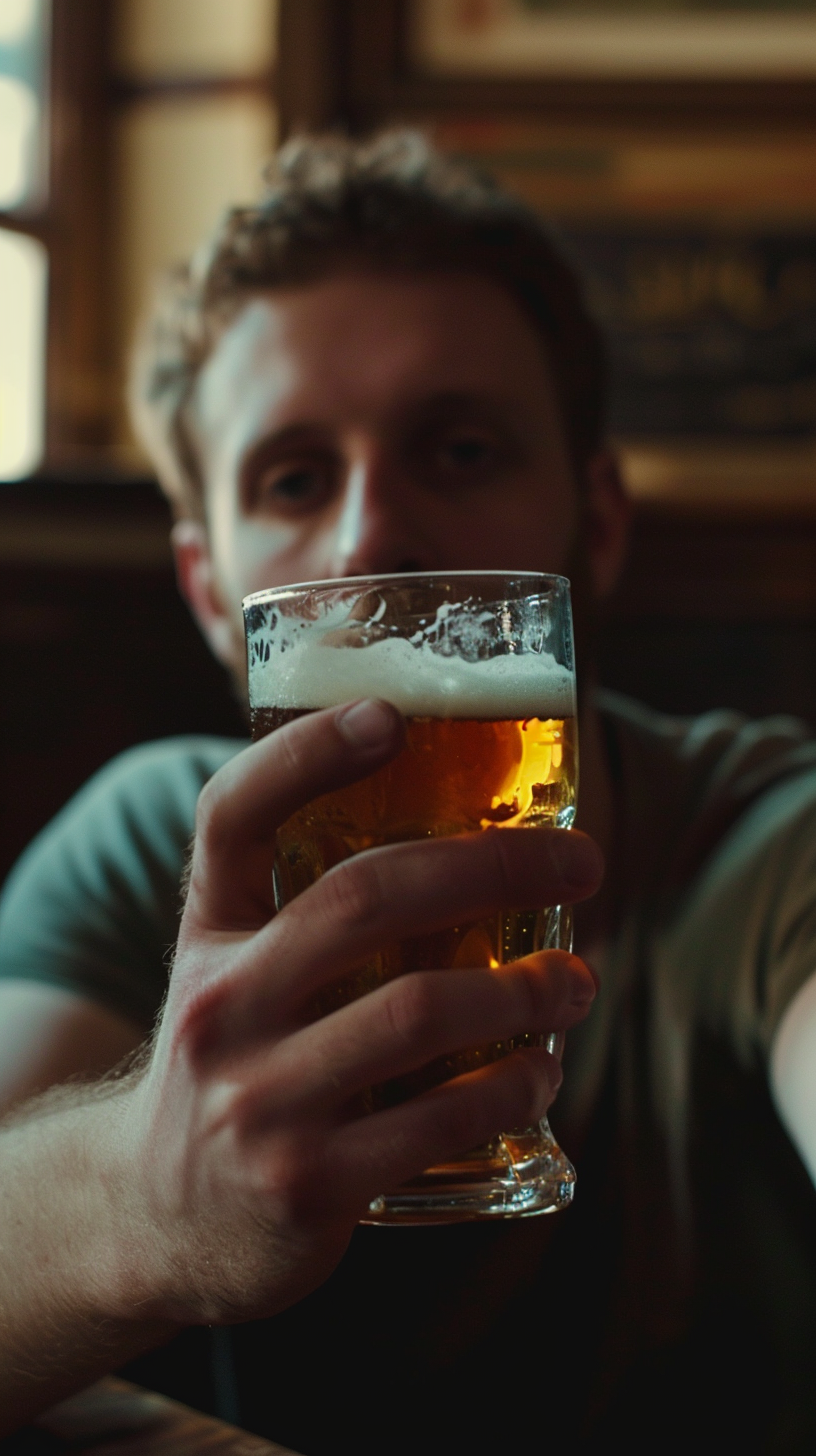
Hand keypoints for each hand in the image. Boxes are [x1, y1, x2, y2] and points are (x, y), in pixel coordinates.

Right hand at [119, 699, 602, 1326]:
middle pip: (363, 899)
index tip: (394, 715)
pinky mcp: (304, 1184)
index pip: (234, 817)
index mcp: (206, 935)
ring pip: (418, 1011)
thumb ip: (310, 915)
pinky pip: (437, 1119)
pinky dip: (511, 1086)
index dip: (308, 753)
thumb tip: (467, 841)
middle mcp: (220, 1006)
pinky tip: (542, 1072)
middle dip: (494, 867)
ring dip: (525, 990)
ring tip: (578, 980)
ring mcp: (257, 1100)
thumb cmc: (234, 1066)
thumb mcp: (236, 977)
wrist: (152, 1218)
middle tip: (581, 864)